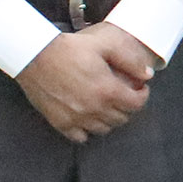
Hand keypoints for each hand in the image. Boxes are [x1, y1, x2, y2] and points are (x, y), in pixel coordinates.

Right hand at [18, 23, 156, 141]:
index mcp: (108, 91)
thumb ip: (130, 60)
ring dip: (109, 118)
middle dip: (127, 106)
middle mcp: (94, 109)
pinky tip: (87, 116)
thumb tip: (147, 75)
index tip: (139, 89)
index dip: (142, 96)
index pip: (136, 104)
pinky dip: (87, 130)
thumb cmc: (70, 48)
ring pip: (103, 129)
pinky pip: (81, 137)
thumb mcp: (105, 44)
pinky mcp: (60, 122)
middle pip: (122, 118)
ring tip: (106, 105)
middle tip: (123, 94)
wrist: (35, 55)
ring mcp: (76, 118)